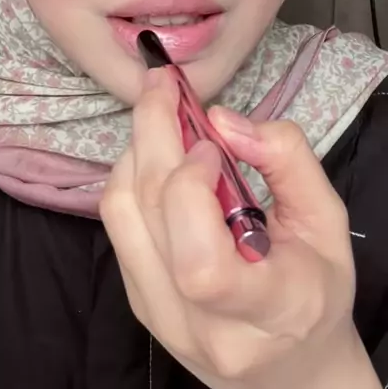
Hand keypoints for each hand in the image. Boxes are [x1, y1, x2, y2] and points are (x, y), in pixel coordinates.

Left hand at [100, 67, 379, 388]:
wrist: (289, 367)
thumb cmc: (314, 288)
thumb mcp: (327, 220)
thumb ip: (287, 160)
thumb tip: (221, 120)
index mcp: (267, 311)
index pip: (201, 265)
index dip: (193, 190)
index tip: (212, 145)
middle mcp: (203, 325)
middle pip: (150, 217)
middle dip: (152, 134)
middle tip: (162, 85)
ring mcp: (161, 317)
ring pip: (121, 214)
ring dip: (136, 151)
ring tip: (162, 116)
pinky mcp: (138, 302)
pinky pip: (119, 226)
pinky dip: (132, 177)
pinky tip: (158, 156)